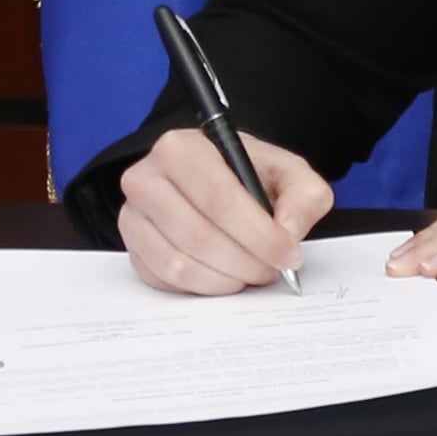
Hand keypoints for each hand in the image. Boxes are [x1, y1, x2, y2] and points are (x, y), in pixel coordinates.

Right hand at [120, 125, 331, 295]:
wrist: (216, 181)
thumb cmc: (248, 175)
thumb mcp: (287, 172)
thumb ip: (304, 195)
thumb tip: (288, 231)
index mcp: (181, 148)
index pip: (219, 198)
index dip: (258, 233)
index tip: (288, 254)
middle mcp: (145, 179)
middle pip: (198, 235)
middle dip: (245, 261)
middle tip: (273, 270)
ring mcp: (132, 217)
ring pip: (179, 263)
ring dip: (225, 279)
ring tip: (252, 273)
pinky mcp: (132, 249)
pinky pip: (164, 280)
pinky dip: (201, 287)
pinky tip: (225, 277)